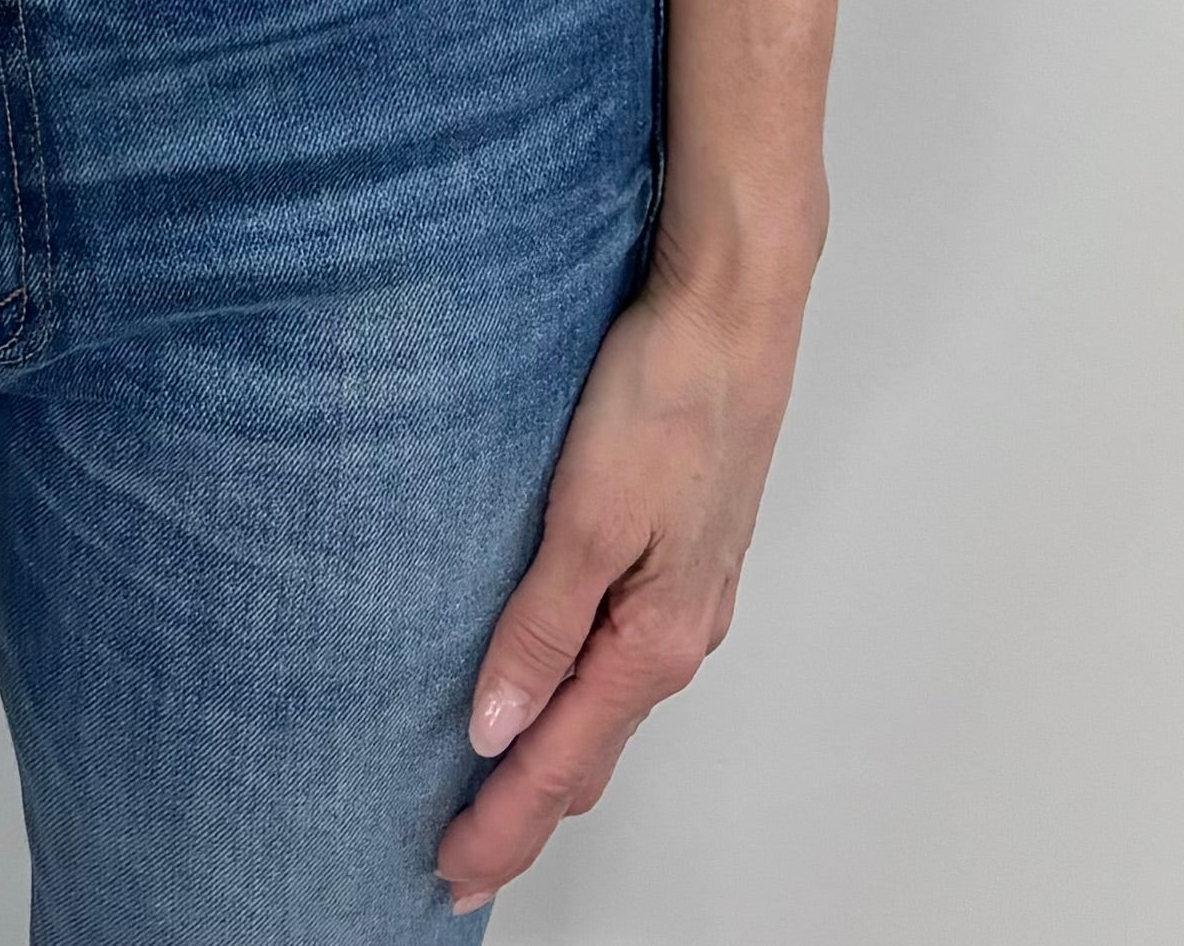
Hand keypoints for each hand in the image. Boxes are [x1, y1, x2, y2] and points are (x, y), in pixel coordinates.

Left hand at [434, 263, 807, 914]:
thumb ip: (541, 628)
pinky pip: (620, 653)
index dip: (503, 824)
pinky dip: (579, 696)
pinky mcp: (680, 550)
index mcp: (654, 639)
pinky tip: (552, 685)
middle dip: (525, 811)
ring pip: (607, 706)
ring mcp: (686, 594)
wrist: (732, 311)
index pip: (562, 763)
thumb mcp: (586, 518)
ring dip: (553, 757)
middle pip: (590, 752)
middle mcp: (677, 633)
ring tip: (496, 788)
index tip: (451, 874)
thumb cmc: (666, 399)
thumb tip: (495, 729)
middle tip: (463, 858)